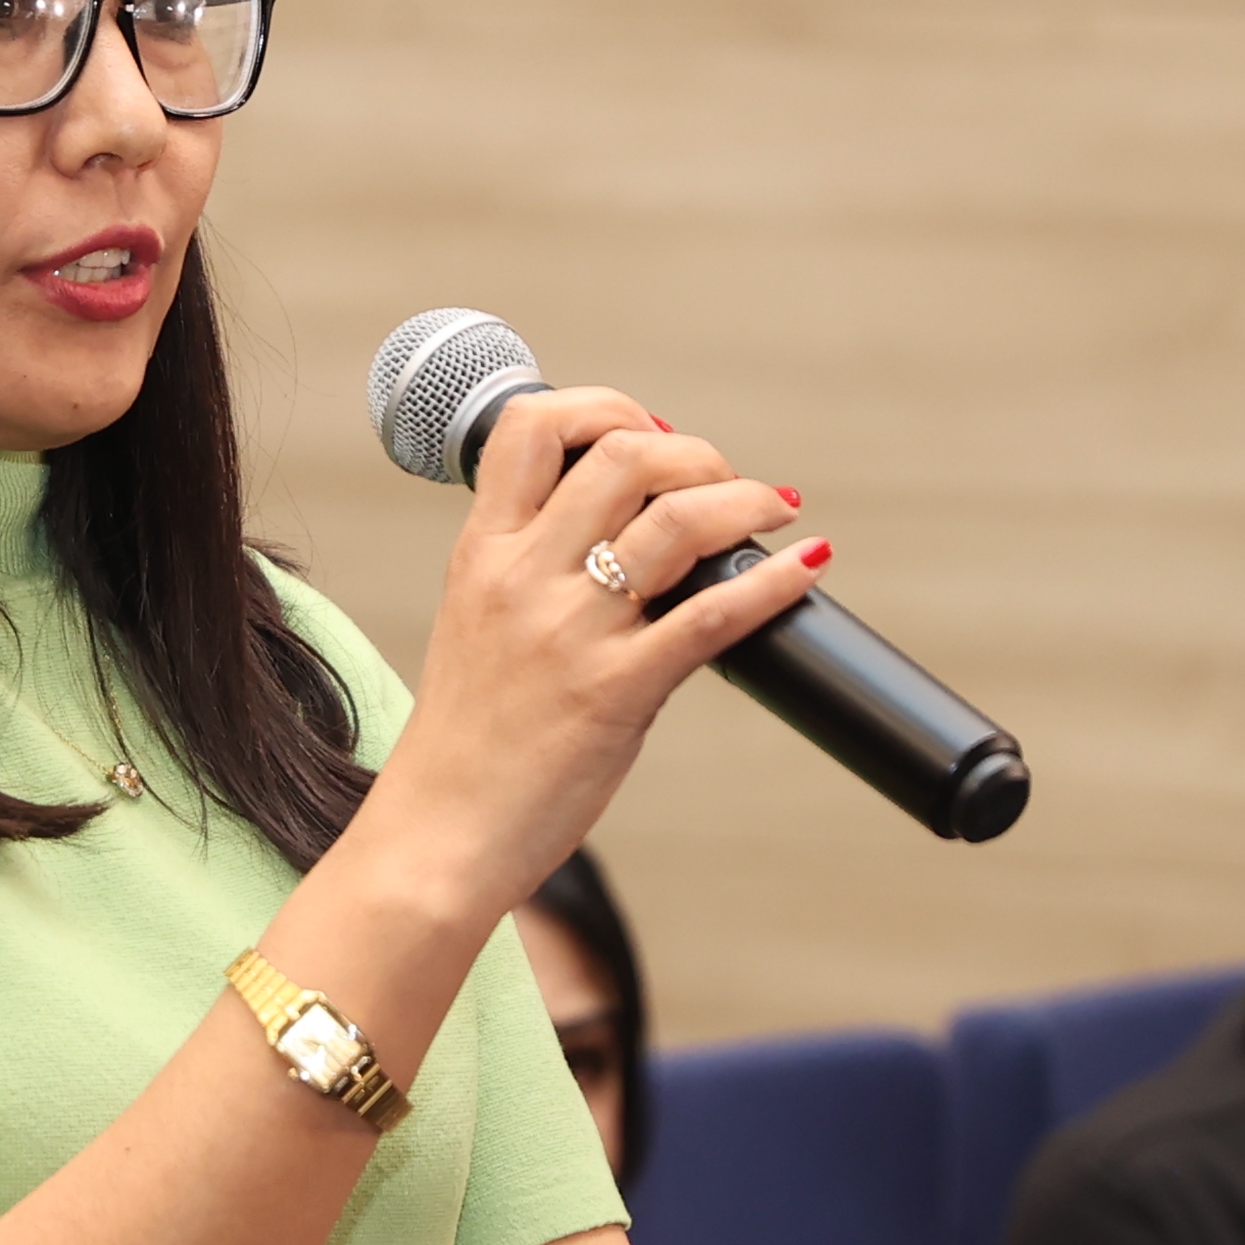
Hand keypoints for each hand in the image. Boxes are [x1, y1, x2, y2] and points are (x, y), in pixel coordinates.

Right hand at [372, 387, 824, 918]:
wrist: (437, 837)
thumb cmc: (463, 746)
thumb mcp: (474, 628)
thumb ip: (528, 571)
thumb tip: (616, 534)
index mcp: (481, 554)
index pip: (531, 426)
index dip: (603, 406)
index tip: (648, 429)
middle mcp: (523, 578)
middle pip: (622, 456)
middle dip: (692, 453)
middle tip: (722, 481)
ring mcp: (571, 633)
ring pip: (675, 521)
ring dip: (744, 500)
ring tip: (774, 510)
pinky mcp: (616, 693)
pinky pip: (712, 616)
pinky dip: (773, 582)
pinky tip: (806, 566)